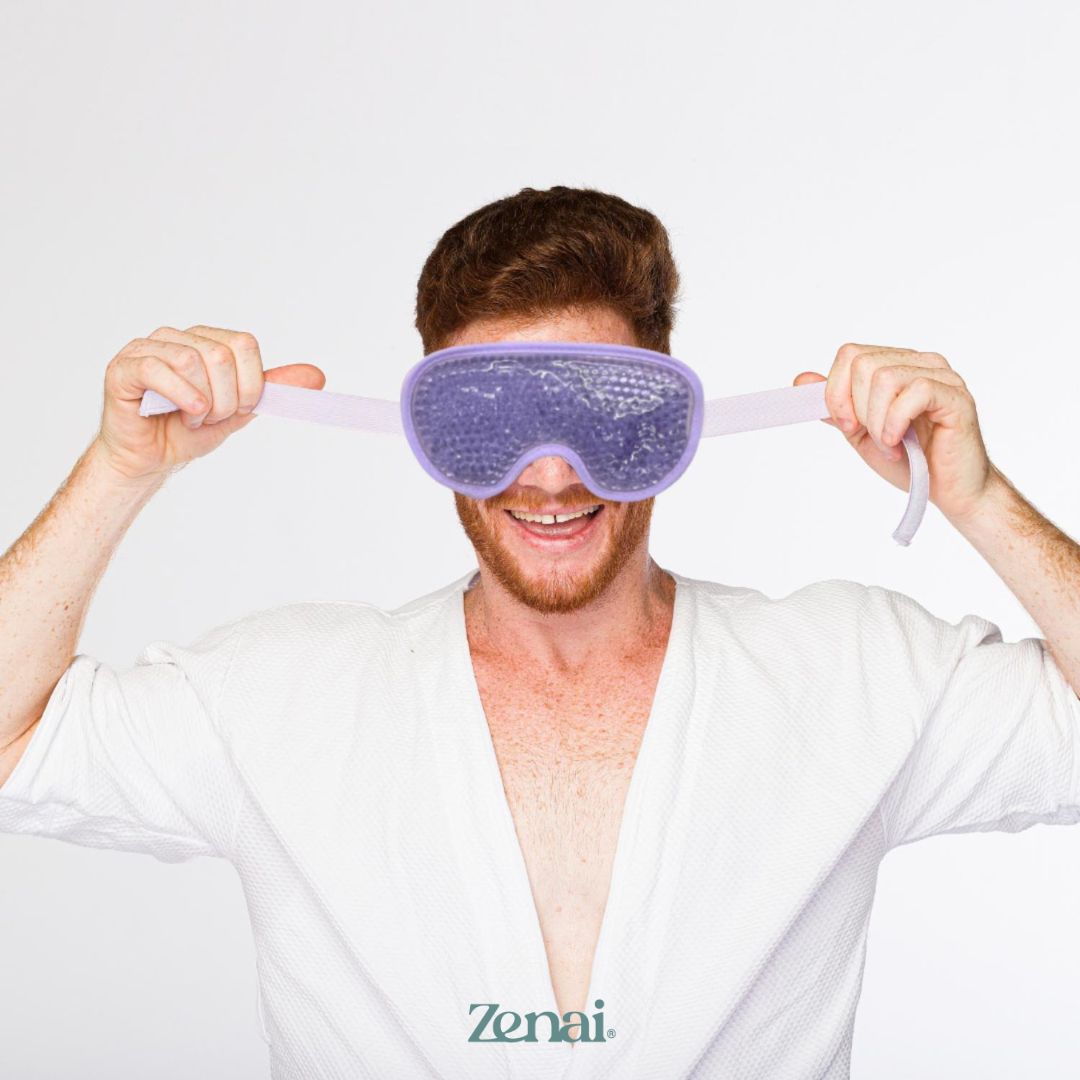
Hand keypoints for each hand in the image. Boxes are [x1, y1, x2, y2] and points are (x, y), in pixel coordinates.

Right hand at [96, 325, 324, 480]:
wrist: (150, 460)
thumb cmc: (188, 432)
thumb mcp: (241, 411)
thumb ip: (273, 390)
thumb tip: (317, 375)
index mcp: (206, 341)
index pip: (245, 344)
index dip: (249, 385)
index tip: (237, 409)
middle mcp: (177, 337)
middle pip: (222, 355)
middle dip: (226, 399)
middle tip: (210, 417)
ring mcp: (147, 348)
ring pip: (193, 361)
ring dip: (202, 404)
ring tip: (191, 418)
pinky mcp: (124, 367)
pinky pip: (159, 369)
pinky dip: (181, 397)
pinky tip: (184, 414)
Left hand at [793, 343, 996, 523]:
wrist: (949, 490)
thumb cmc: (911, 461)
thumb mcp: (860, 433)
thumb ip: (835, 407)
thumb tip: (801, 380)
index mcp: (896, 365)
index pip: (849, 355)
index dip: (836, 392)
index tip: (846, 426)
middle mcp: (920, 363)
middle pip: (862, 363)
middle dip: (856, 409)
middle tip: (873, 438)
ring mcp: (941, 376)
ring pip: (885, 377)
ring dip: (877, 421)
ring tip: (890, 444)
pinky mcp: (955, 396)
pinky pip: (915, 392)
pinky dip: (896, 422)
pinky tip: (900, 442)